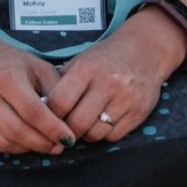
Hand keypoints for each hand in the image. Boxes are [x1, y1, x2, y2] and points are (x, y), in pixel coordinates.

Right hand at [0, 31, 71, 155]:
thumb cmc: (14, 65)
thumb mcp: (39, 67)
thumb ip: (55, 89)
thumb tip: (68, 118)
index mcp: (6, 79)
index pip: (33, 111)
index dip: (53, 128)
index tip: (69, 137)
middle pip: (19, 131)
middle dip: (44, 143)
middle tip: (62, 145)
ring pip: (7, 142)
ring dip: (31, 148)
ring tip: (49, 145)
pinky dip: (17, 148)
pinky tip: (30, 143)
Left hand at [45, 11, 183, 143]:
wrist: (146, 50)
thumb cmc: (106, 58)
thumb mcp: (81, 61)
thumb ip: (61, 84)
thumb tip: (40, 111)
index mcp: (87, 69)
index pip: (59, 103)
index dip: (50, 115)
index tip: (49, 118)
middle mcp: (108, 83)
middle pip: (76, 123)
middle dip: (67, 130)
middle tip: (66, 128)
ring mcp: (126, 98)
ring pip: (95, 134)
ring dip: (86, 134)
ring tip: (86, 124)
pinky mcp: (139, 111)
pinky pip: (113, 136)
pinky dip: (105, 134)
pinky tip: (104, 122)